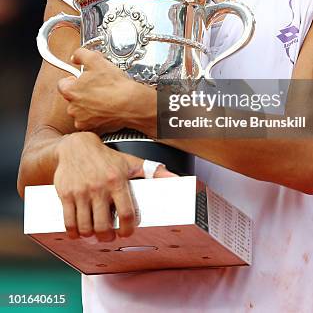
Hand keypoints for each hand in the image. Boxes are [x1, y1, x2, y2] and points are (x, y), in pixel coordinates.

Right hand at [54, 131, 175, 240]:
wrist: (76, 146)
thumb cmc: (106, 158)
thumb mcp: (131, 162)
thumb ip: (154, 171)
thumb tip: (176, 178)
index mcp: (117, 180)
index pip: (127, 214)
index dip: (128, 229)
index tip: (127, 233)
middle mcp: (99, 187)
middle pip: (103, 226)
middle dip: (107, 237)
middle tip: (109, 236)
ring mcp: (81, 192)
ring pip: (85, 227)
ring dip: (91, 236)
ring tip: (96, 234)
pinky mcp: (65, 194)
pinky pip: (68, 222)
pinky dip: (73, 233)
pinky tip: (79, 232)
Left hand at [57, 48, 153, 132]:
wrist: (131, 104)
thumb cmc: (115, 85)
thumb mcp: (96, 60)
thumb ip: (81, 54)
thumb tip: (75, 57)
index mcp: (70, 91)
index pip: (62, 84)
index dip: (73, 79)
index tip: (81, 79)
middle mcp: (72, 108)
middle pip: (72, 98)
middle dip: (82, 92)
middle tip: (97, 86)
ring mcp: (82, 120)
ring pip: (82, 110)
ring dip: (89, 105)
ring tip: (104, 97)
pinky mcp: (93, 128)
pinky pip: (91, 121)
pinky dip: (97, 116)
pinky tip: (106, 108)